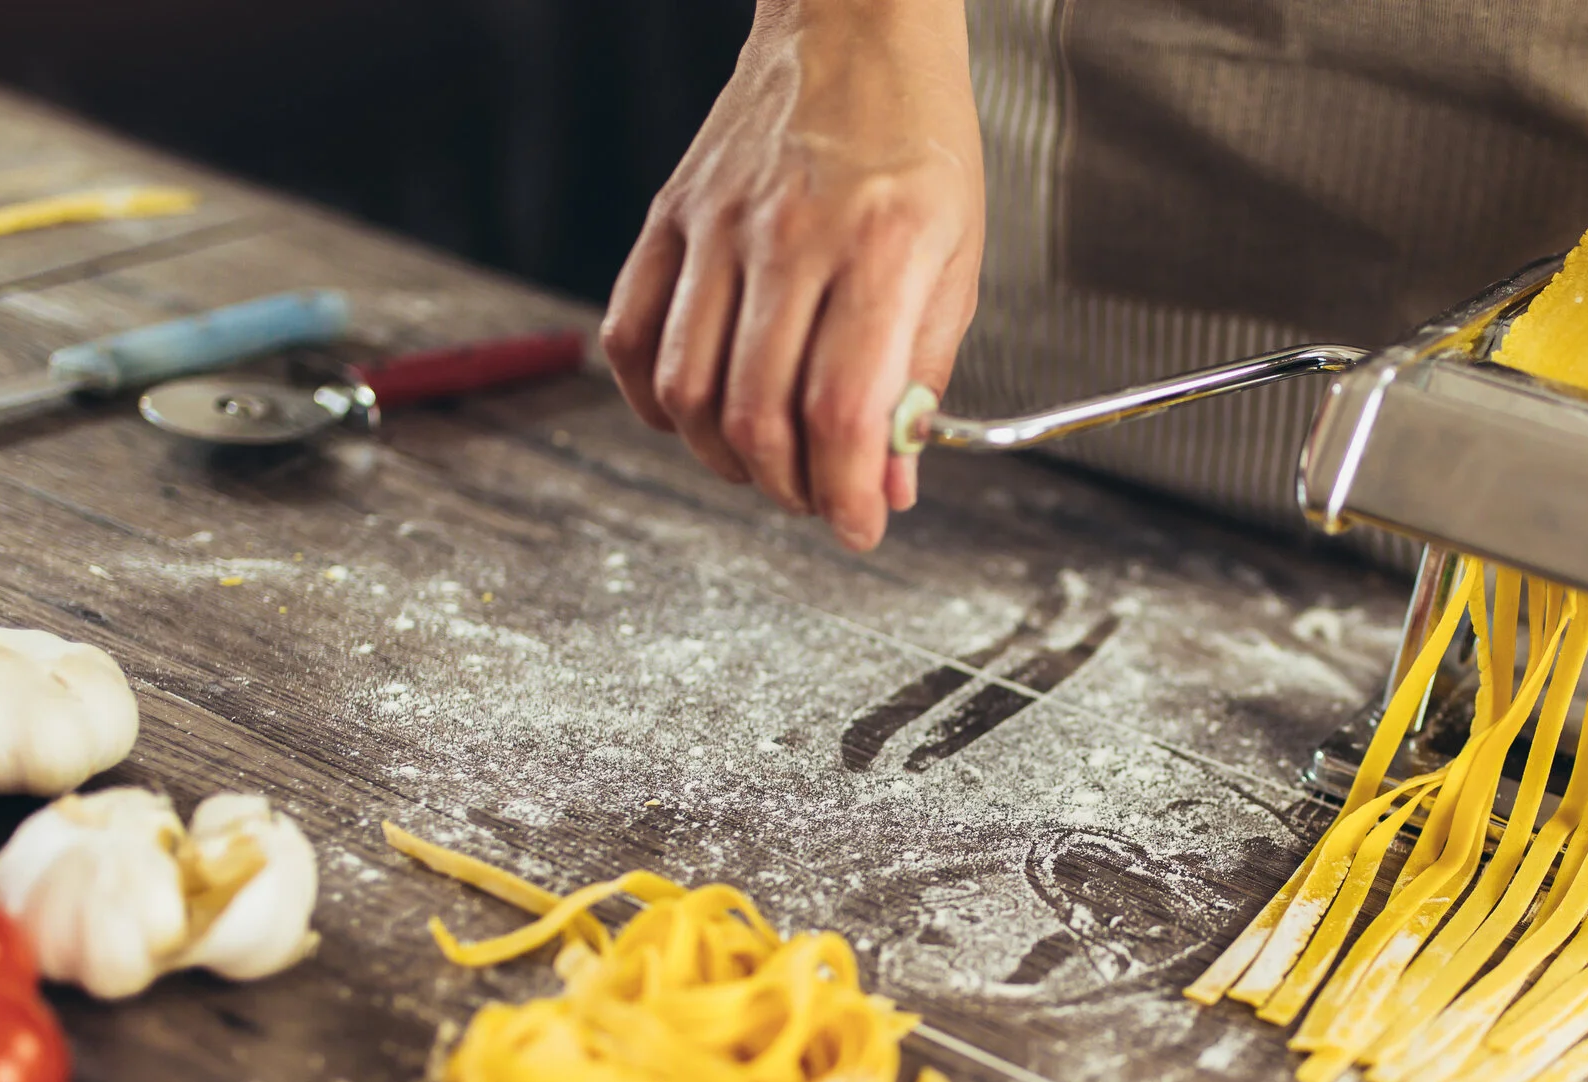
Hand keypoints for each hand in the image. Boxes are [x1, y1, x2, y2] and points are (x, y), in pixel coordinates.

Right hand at [602, 0, 982, 549]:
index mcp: (883, 245)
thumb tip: (892, 482)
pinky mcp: (669, 216)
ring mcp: (718, 224)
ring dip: (726, 458)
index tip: (861, 527)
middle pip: (760, 413)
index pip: (842, 408)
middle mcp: (791, 234)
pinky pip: (631, 335)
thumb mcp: (956, 258)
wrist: (855, 25)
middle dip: (792, 488)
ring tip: (768, 464)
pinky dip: (654, 402)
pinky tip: (697, 416)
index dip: (848, 491)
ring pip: (688, 389)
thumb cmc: (917, 139)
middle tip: (821, 498)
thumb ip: (922, 377)